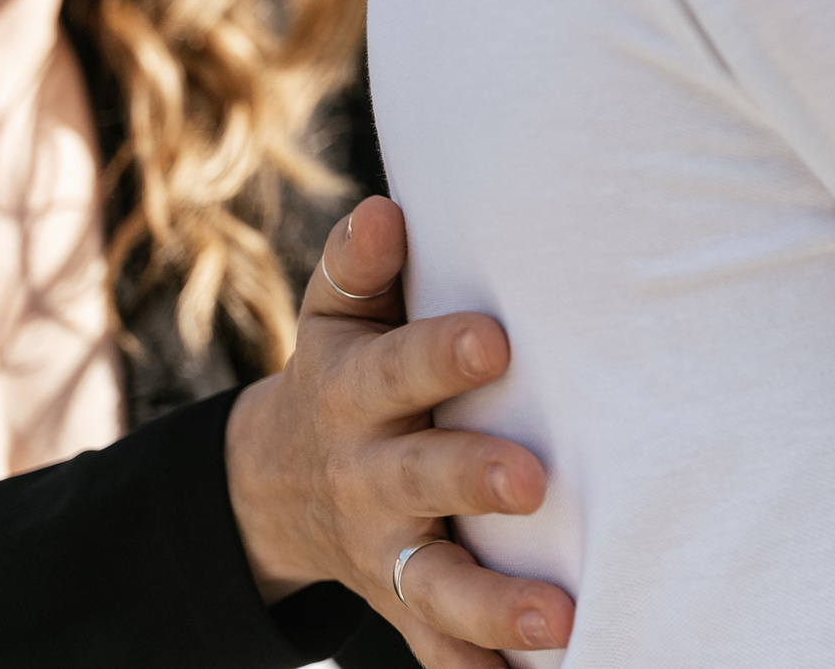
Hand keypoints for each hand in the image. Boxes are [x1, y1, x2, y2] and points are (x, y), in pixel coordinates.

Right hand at [225, 196, 575, 666]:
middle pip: (417, 479)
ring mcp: (384, 550)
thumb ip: (359, 267)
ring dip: (493, 607)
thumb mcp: (333, 318)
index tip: (494, 340)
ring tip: (559, 621)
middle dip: (470, 478)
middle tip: (533, 479)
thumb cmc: (345, 371)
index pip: (397, 369)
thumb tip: (385, 211)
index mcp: (355, 394)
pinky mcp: (401, 604)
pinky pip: (438, 652)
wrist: (275, 484)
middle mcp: (368, 476)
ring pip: (434, 584)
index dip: (440, 355)